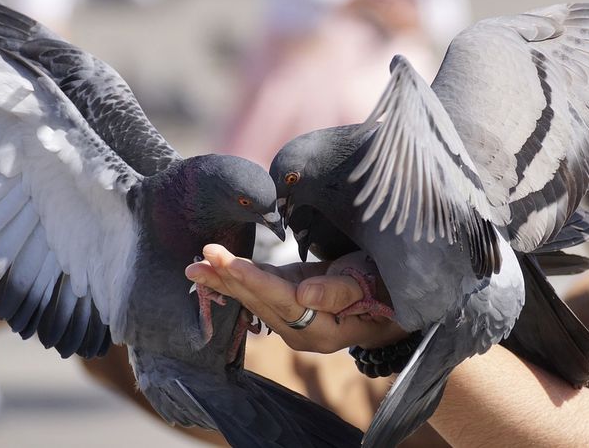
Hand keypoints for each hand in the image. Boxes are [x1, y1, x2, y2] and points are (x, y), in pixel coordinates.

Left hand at [185, 244, 406, 352]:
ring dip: (225, 280)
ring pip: (254, 298)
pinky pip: (259, 292)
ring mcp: (292, 320)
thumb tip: (304, 296)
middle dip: (228, 279)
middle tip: (200, 258)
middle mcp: (301, 331)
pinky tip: (214, 271)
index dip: (252, 280)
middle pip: (260, 302)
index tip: (224, 262)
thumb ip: (338, 293)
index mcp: (321, 330)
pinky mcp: (289, 302)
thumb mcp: (370, 286)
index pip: (281, 302)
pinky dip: (237, 280)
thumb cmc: (386, 290)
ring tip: (196, 265)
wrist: (391, 300)